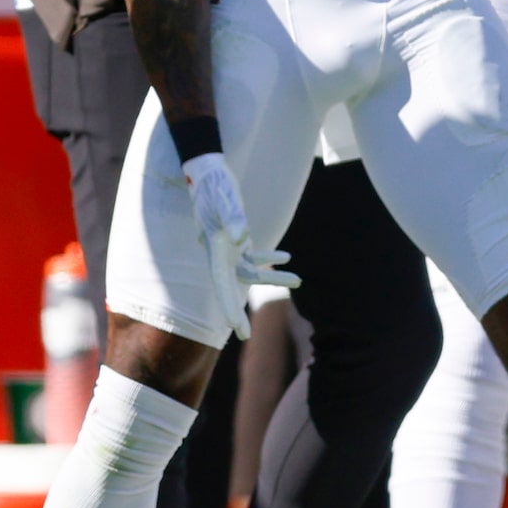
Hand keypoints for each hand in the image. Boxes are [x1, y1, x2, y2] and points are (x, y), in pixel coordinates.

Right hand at [183, 151, 294, 341]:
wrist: (209, 171)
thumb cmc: (215, 185)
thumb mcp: (225, 201)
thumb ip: (233, 220)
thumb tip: (243, 238)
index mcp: (214, 249)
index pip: (221, 284)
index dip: (227, 307)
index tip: (233, 328)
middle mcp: (219, 252)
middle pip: (230, 287)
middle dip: (236, 311)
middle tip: (244, 336)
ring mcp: (227, 247)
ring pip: (249, 271)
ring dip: (272, 277)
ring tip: (299, 280)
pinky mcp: (235, 238)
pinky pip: (253, 255)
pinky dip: (270, 257)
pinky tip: (288, 258)